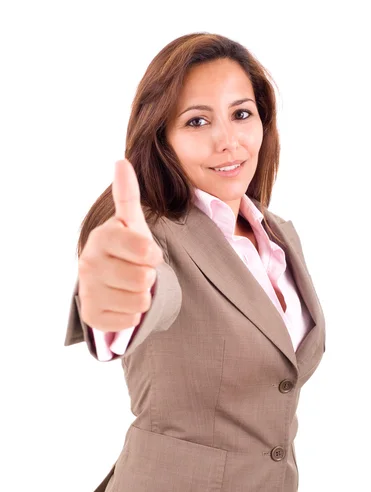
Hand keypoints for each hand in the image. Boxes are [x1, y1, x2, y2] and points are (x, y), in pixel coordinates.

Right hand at [78, 159, 163, 331]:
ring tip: (130, 287)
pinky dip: (133, 315)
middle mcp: (88, 263)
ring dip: (142, 296)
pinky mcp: (92, 316)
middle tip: (137, 271)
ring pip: (139, 302)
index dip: (153, 255)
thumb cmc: (126, 250)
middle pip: (144, 279)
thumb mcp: (131, 225)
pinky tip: (123, 303)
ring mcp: (87, 291)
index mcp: (102, 237)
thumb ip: (128, 196)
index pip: (145, 251)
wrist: (110, 282)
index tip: (146, 254)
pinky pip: (130, 320)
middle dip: (148, 277)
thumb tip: (121, 161)